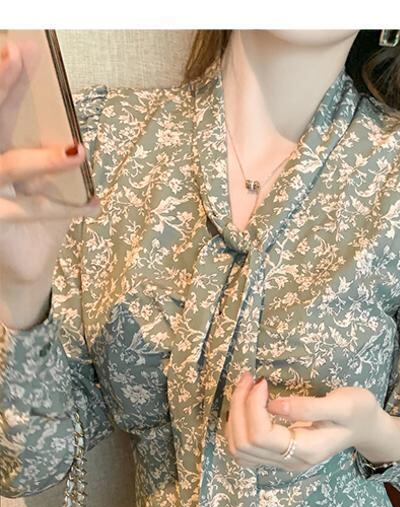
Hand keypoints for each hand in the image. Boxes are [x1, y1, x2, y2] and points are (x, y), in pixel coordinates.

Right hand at [0, 40, 100, 292]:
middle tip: (18, 58)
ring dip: (44, 159)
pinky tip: (95, 205)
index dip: (1, 78)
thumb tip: (71, 122)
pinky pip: (33, 211)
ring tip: (79, 151)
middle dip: (2, 91)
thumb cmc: (30, 215)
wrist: (21, 267)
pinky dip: (67, 208)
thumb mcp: (38, 179)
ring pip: (8, 167)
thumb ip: (46, 150)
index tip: (18, 50)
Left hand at [224, 371, 385, 473]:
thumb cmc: (358, 412)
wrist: (365, 427)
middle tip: (249, 378)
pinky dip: (237, 426)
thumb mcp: (342, 404)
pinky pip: (244, 449)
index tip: (262, 382)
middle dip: (239, 406)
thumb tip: (273, 405)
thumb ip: (309, 407)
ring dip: (235, 416)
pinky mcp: (276, 456)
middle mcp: (290, 462)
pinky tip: (246, 406)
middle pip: (244, 443)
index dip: (252, 407)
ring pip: (239, 449)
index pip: (261, 436)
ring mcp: (282, 462)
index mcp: (306, 450)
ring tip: (245, 388)